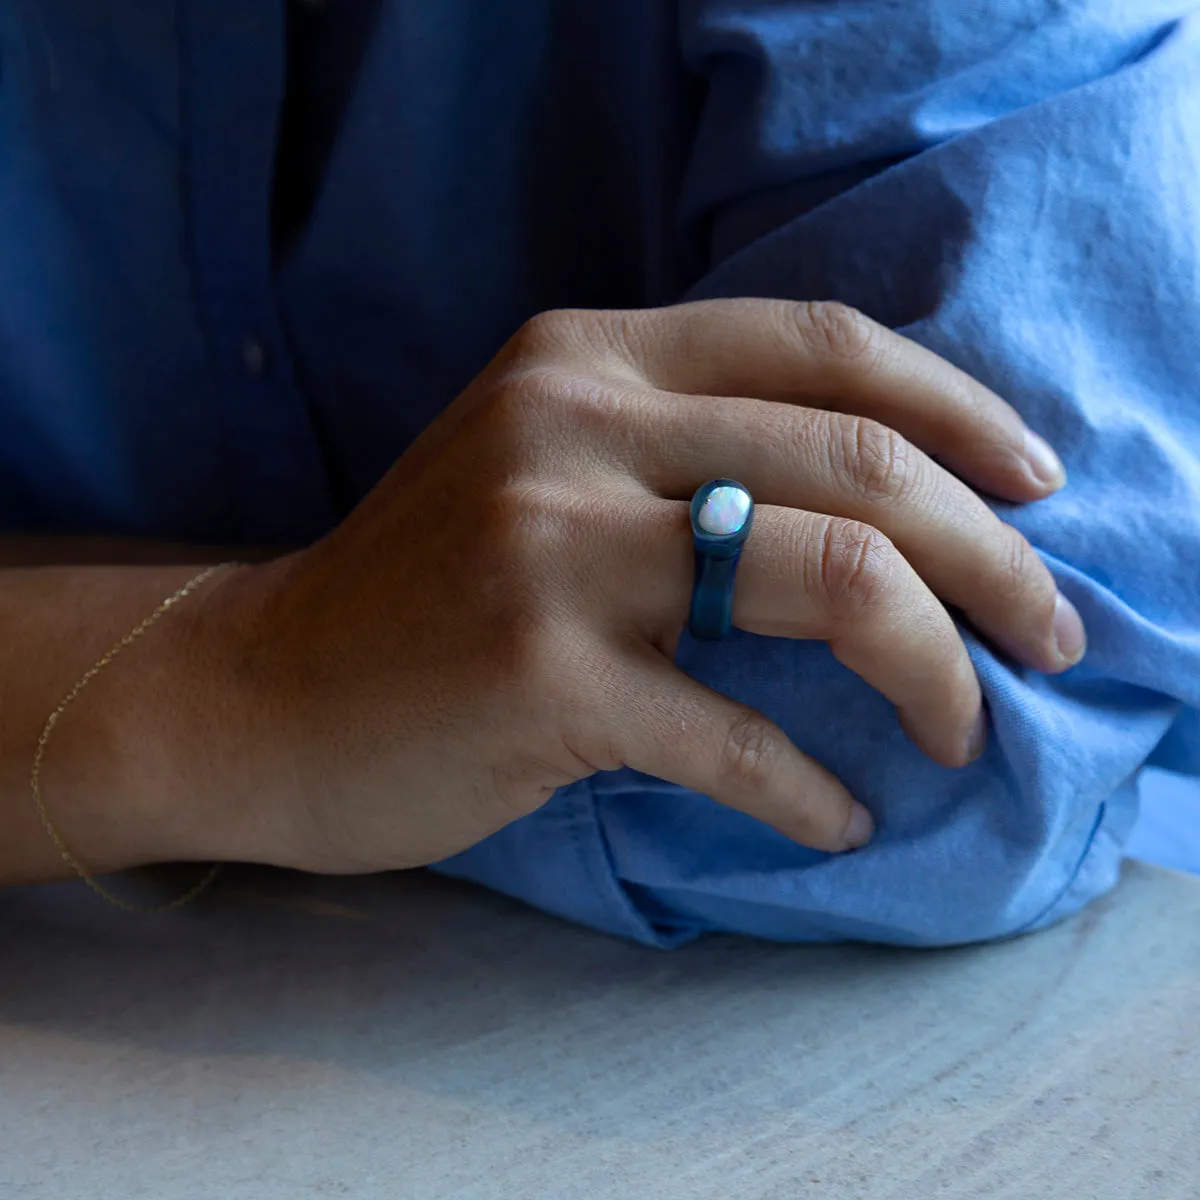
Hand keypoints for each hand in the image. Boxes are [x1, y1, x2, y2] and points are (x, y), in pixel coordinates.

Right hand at [207, 299, 1081, 871]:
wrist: (262, 688)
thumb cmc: (426, 586)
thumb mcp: (545, 464)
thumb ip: (685, 446)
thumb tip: (882, 507)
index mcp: (587, 357)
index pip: (824, 344)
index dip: (958, 411)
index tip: (1035, 490)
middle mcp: (573, 426)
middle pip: (859, 466)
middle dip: (991, 559)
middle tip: (1049, 635)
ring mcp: (553, 549)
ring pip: (830, 579)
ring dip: (936, 668)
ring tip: (967, 729)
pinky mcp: (540, 679)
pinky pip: (736, 737)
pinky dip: (812, 790)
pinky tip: (840, 817)